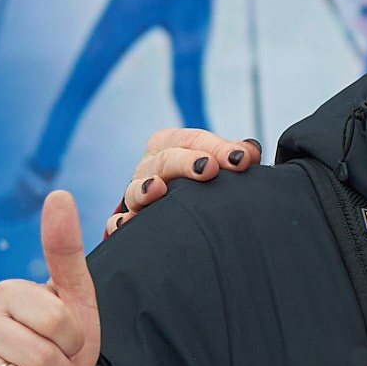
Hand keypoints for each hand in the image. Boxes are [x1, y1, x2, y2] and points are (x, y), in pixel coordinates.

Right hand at [105, 127, 261, 235]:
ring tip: (157, 188)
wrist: (181, 217)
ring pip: (135, 189)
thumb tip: (251, 150)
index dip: (216, 147)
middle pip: (165, 159)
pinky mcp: (129, 224)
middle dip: (187, 162)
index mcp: (170, 147)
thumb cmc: (202, 183)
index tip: (241, 159)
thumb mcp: (219, 165)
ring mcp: (136, 196)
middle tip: (209, 169)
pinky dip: (118, 223)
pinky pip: (116, 224)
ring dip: (145, 188)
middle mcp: (150, 168)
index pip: (191, 140)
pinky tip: (127, 225)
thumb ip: (234, 156)